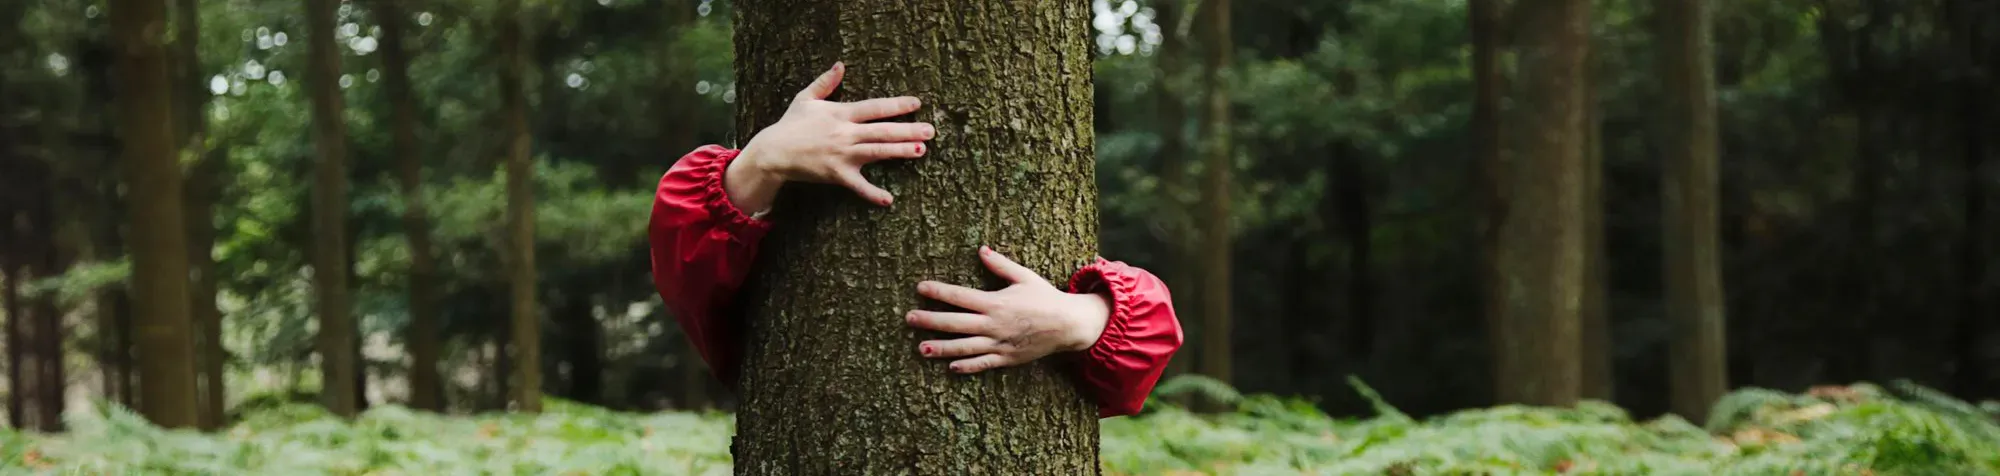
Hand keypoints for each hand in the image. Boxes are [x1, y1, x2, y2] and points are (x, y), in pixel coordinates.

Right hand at [725, 62, 935, 212]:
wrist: (773, 152)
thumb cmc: (791, 125)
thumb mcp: (806, 99)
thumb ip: (825, 82)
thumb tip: (840, 65)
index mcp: (841, 113)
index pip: (874, 108)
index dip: (896, 105)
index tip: (916, 103)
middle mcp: (845, 133)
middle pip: (882, 130)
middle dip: (908, 130)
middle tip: (930, 130)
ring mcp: (842, 155)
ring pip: (877, 152)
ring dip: (900, 151)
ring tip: (921, 150)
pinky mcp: (837, 174)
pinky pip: (858, 186)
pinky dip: (872, 193)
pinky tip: (889, 199)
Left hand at [905, 246, 1111, 373]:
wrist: (1069, 324)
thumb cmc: (1045, 298)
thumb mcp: (1024, 276)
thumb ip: (1000, 265)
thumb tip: (980, 250)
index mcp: (996, 302)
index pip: (960, 296)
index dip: (939, 291)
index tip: (920, 287)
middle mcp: (994, 324)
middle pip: (955, 323)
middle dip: (930, 320)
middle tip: (909, 318)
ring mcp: (999, 343)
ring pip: (965, 347)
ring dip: (942, 348)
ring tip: (921, 349)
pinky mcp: (1006, 358)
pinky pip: (983, 364)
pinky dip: (967, 366)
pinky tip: (950, 367)